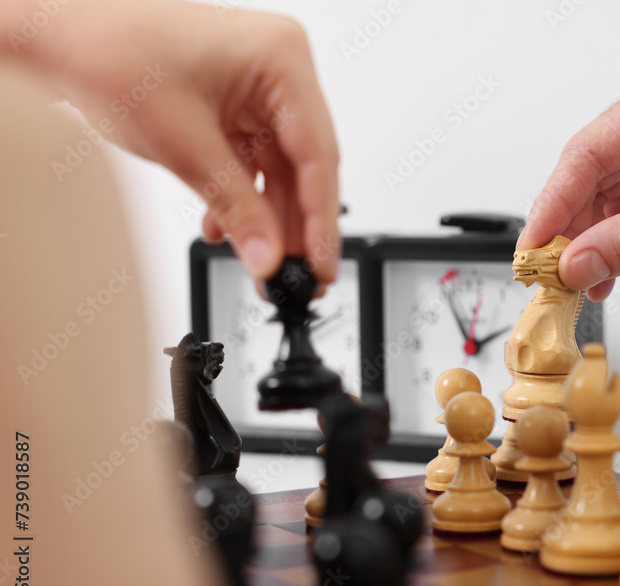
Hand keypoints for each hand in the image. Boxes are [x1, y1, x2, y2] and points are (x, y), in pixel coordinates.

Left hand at [4, 0, 339, 282]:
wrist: (55, 33)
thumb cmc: (106, 50)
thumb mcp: (182, 143)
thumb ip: (236, 206)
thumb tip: (268, 257)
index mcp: (281, 59)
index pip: (317, 153)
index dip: (321, 218)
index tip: (321, 263)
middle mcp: (278, 69)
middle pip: (305, 164)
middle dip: (297, 224)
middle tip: (298, 275)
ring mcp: (257, 87)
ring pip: (281, 169)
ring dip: (269, 218)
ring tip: (263, 263)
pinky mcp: (236, 105)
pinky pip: (254, 162)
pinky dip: (243, 197)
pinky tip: (228, 229)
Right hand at [518, 60, 619, 300]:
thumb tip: (573, 264)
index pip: (589, 150)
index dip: (555, 201)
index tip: (533, 245)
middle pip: (590, 174)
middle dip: (570, 227)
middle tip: (548, 271)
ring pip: (604, 198)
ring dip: (590, 242)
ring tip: (578, 282)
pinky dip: (614, 246)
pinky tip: (604, 275)